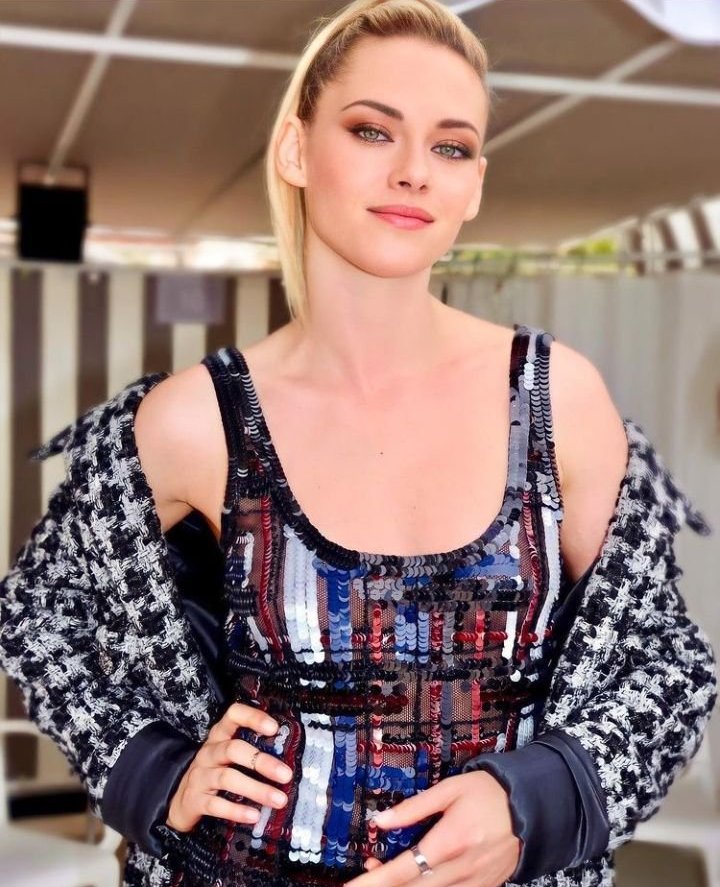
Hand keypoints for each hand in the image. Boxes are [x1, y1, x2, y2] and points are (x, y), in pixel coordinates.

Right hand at [166, 701, 292, 832]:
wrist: (180, 801)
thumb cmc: (215, 773)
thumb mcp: (229, 757)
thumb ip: (252, 752)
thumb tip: (290, 757)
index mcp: (220, 736)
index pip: (233, 715)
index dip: (253, 718)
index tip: (274, 728)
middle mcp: (209, 752)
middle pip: (233, 749)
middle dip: (262, 762)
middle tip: (286, 775)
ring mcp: (200, 775)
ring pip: (227, 777)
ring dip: (256, 789)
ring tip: (279, 799)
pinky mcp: (194, 800)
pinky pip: (216, 804)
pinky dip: (236, 811)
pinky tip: (254, 816)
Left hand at [346, 771, 520, 886]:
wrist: (533, 807)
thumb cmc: (489, 794)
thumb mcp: (449, 790)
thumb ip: (414, 807)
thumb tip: (382, 820)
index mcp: (448, 843)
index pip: (400, 872)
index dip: (372, 883)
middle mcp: (459, 870)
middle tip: (363, 878)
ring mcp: (472, 884)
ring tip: (383, 876)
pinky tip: (418, 878)